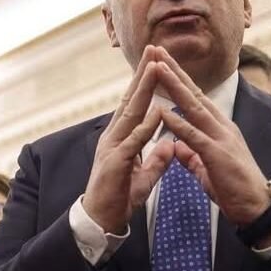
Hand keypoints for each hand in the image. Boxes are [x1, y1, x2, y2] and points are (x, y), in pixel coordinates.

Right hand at [82, 46, 173, 233]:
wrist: (101, 221)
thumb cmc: (119, 195)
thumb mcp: (144, 175)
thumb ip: (156, 159)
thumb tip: (169, 145)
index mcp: (122, 136)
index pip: (136, 104)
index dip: (146, 83)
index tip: (157, 63)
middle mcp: (115, 136)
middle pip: (132, 100)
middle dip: (143, 75)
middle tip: (153, 50)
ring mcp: (113, 147)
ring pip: (130, 113)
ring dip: (143, 90)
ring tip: (154, 68)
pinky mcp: (115, 163)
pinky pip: (133, 142)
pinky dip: (145, 126)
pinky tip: (157, 111)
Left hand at [155, 48, 270, 227]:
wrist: (258, 206)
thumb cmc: (234, 186)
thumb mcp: (207, 167)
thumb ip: (192, 155)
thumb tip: (177, 147)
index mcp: (218, 126)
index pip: (194, 96)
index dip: (177, 79)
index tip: (161, 62)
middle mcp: (220, 125)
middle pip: (193, 92)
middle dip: (173, 70)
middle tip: (156, 50)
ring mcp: (220, 137)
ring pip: (193, 106)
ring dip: (174, 86)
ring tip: (157, 67)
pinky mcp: (217, 154)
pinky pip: (194, 135)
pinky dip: (178, 122)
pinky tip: (163, 110)